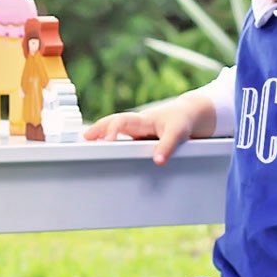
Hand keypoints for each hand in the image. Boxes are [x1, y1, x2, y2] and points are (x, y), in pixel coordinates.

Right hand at [83, 95, 210, 164]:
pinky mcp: (140, 136)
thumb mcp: (178, 132)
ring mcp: (137, 129)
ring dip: (101, 133)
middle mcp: (137, 123)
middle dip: (98, 129)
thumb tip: (157, 162)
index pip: (122, 121)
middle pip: (112, 122)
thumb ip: (167, 146)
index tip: (107, 141)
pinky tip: (104, 149)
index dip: (112, 130)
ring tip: (88, 143)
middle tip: (85, 138)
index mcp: (143, 120)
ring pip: (114, 128)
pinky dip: (110, 139)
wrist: (190, 114)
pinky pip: (122, 137)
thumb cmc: (182, 120)